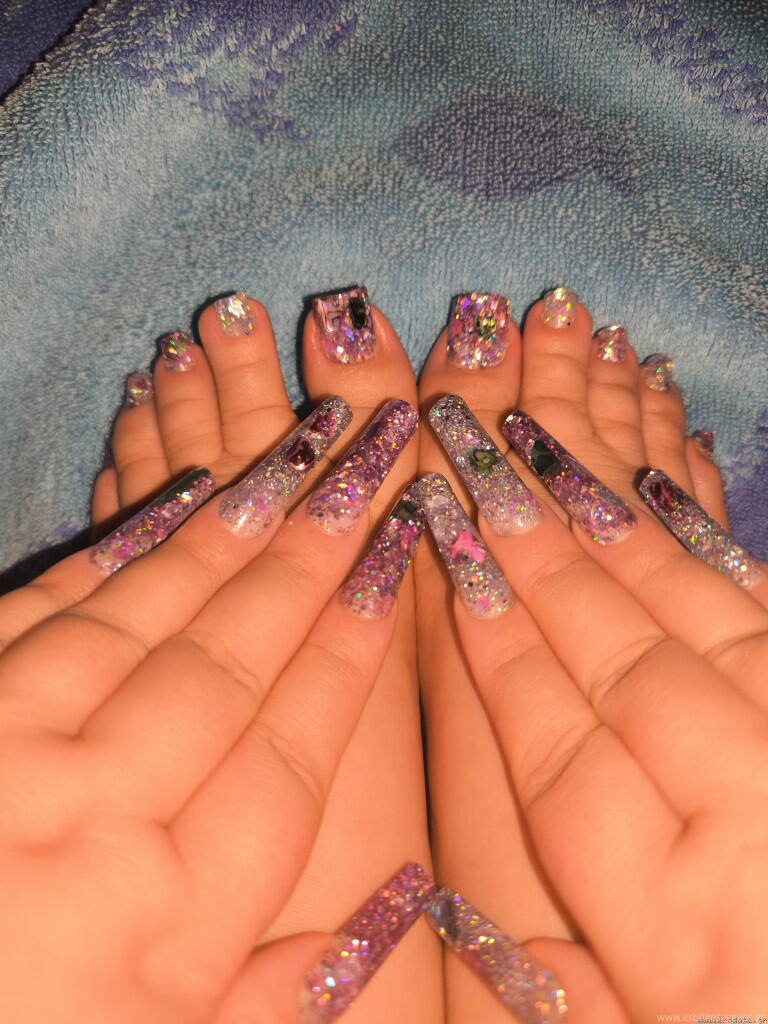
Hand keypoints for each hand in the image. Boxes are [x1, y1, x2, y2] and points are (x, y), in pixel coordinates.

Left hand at [0, 292, 434, 1022]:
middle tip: (376, 452)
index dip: (354, 645)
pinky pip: (45, 609)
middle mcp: (92, 823)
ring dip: (234, 524)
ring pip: (148, 616)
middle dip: (316, 548)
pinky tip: (181, 493)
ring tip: (303, 448)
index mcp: (166, 928)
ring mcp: (4, 755)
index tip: (401, 557)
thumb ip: (273, 999)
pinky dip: (122, 546)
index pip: (293, 751)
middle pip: (233, 661)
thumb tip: (391, 913)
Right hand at [417, 291, 767, 1020]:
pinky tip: (662, 488)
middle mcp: (759, 822)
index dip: (495, 645)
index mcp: (687, 930)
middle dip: (536, 551)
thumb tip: (450, 912)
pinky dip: (709, 547)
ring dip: (612, 523)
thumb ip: (558, 989)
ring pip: (702, 614)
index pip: (561, 752)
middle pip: (623, 659)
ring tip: (542, 441)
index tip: (446, 550)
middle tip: (470, 451)